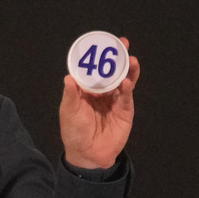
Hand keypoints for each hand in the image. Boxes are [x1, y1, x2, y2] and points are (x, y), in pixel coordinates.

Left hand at [59, 37, 139, 168]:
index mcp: (87, 90)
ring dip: (127, 70)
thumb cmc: (74, 131)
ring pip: (123, 81)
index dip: (99, 56)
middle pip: (112, 71)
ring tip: (130, 60)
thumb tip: (68, 78)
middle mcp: (103, 92)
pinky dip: (127, 89)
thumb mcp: (69, 112)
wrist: (87, 154)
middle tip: (123, 43)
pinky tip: (126, 82)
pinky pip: (126, 97)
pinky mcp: (125, 111)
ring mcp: (115, 101)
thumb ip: (70, 95)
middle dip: (118, 57)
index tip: (103, 43)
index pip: (95, 69)